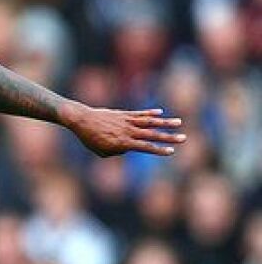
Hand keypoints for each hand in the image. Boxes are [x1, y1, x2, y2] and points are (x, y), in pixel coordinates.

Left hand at [65, 106, 185, 156]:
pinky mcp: (123, 113)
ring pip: (149, 122)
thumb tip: (127, 147)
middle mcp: (127, 131)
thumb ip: (117, 152)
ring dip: (164, 122)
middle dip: (168, 137)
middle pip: (152, 134)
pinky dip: (149, 112)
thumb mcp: (102, 152)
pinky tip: (160, 112)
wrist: (81, 120)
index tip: (171, 151)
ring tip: (179, 122)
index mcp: (123, 143)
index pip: (145, 147)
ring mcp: (126, 121)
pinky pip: (138, 114)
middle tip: (184, 138)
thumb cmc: (90, 139)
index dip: (159, 150)